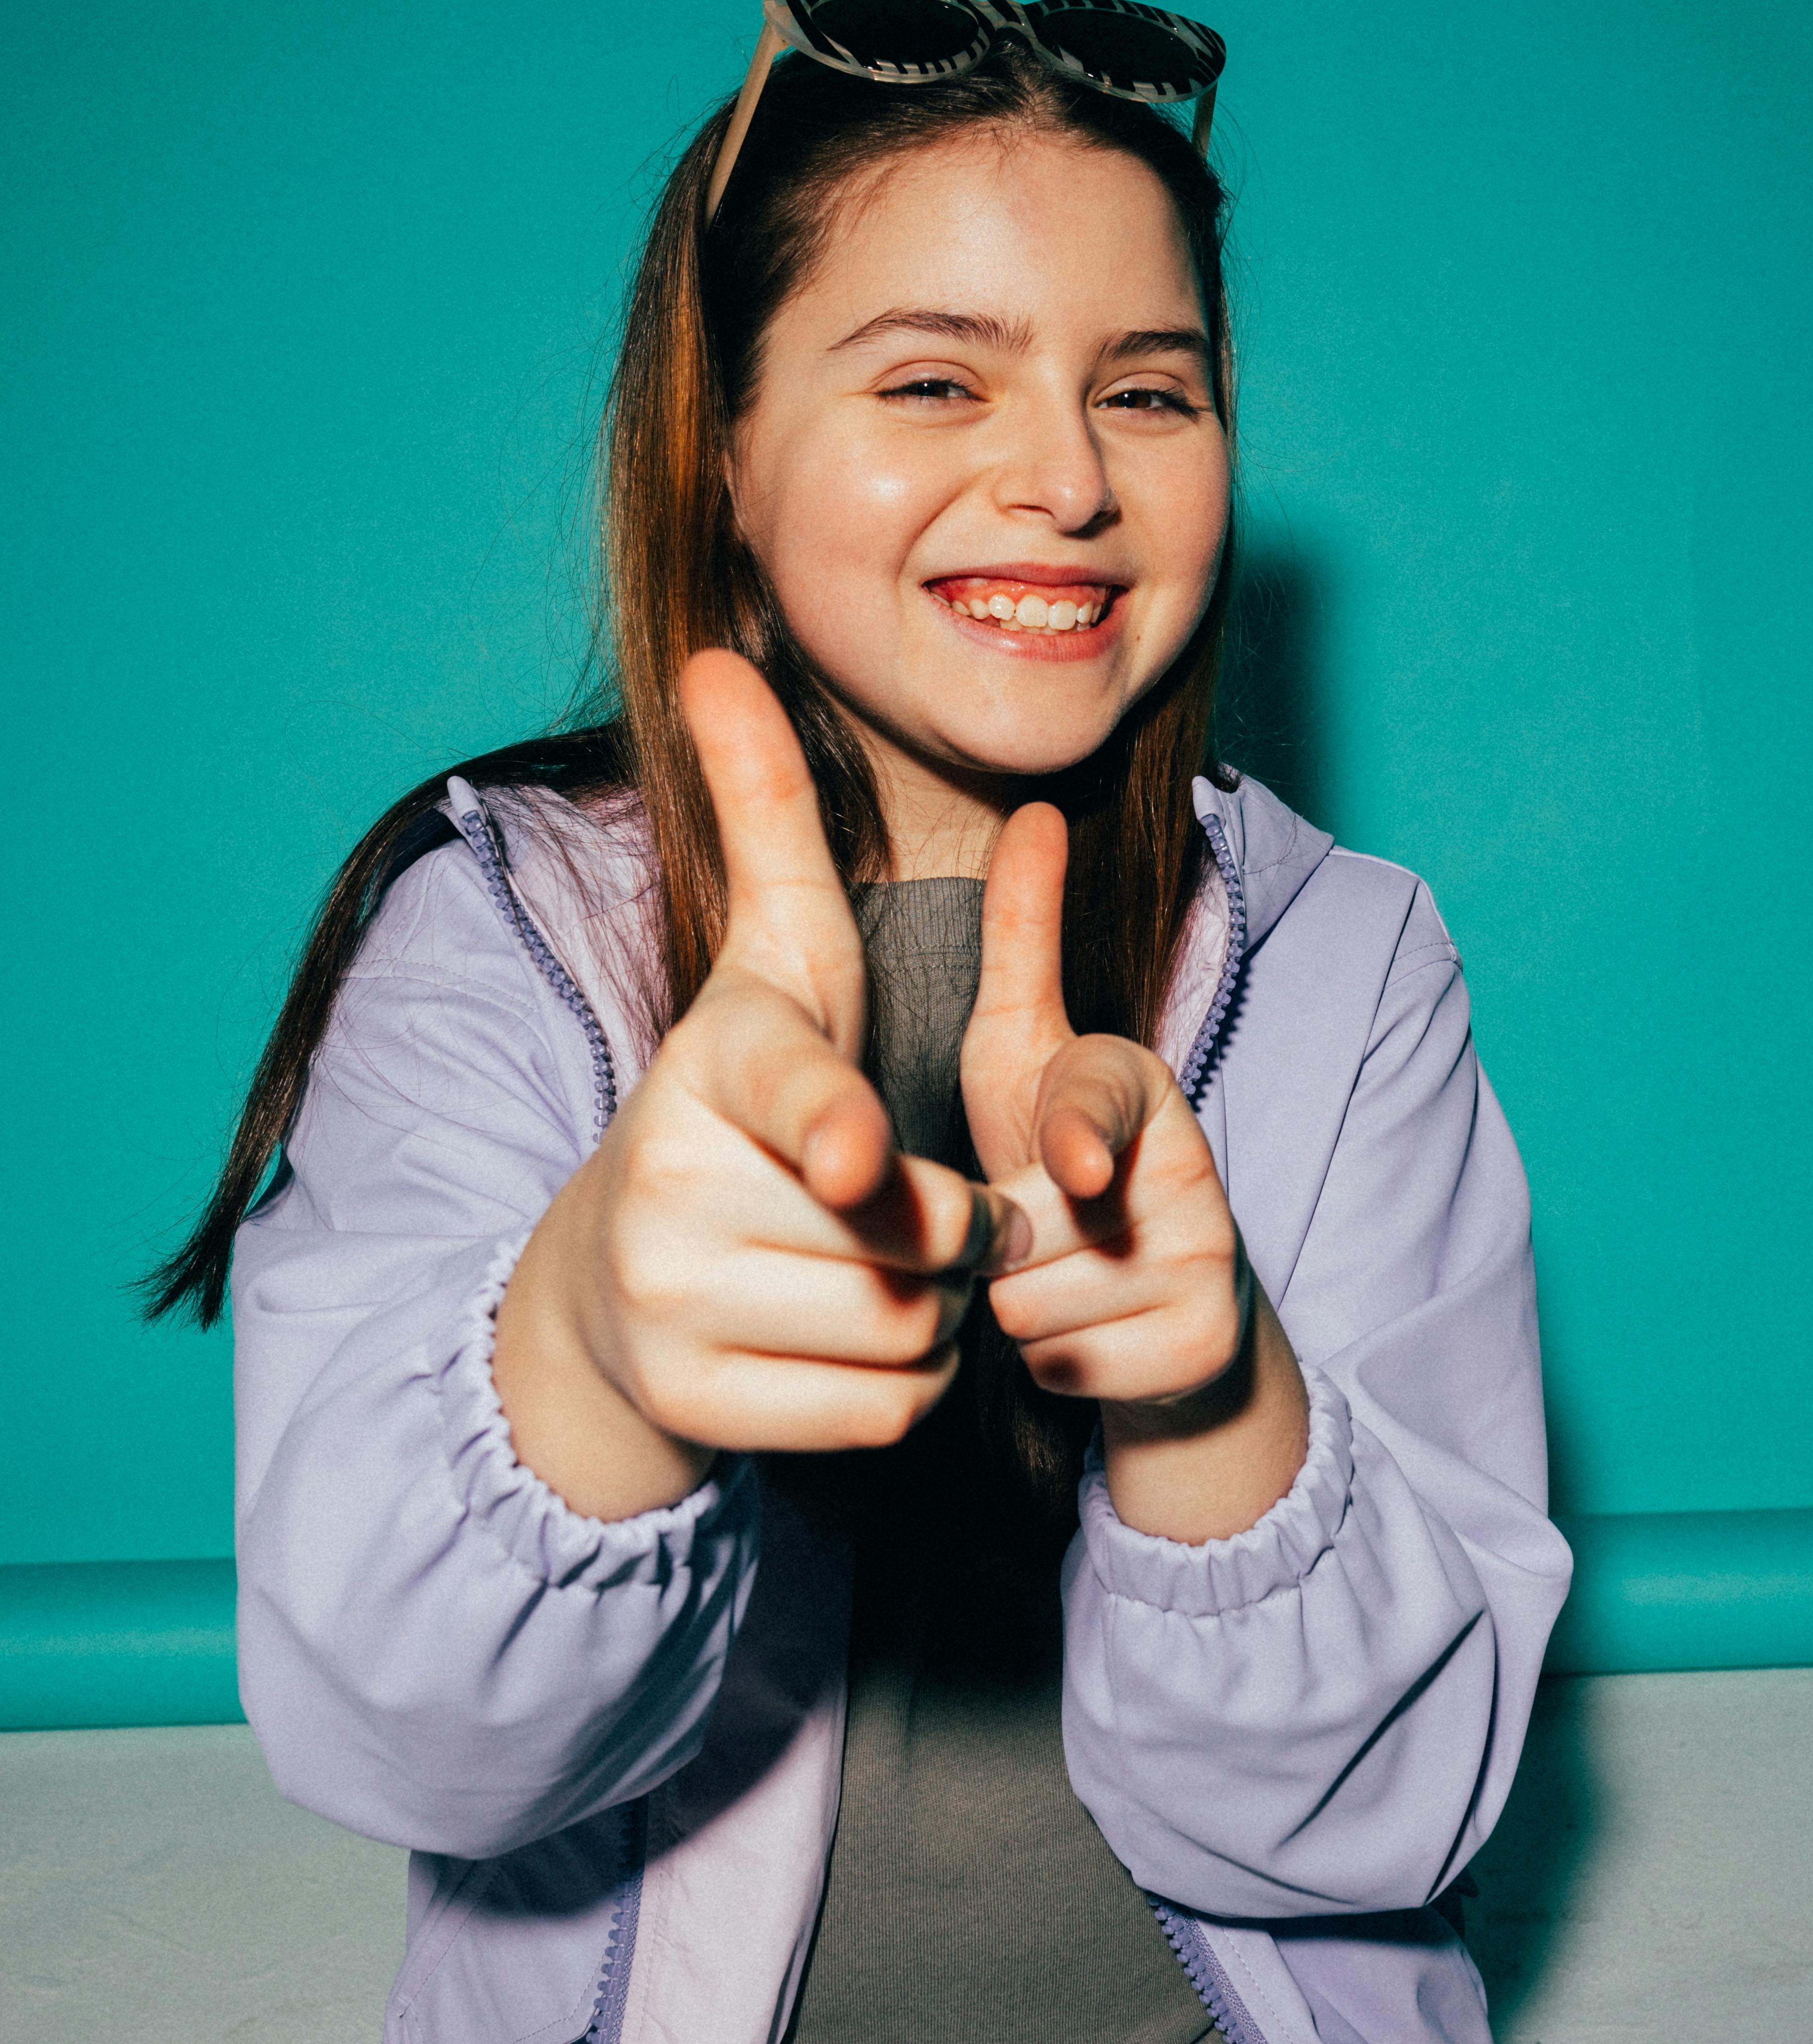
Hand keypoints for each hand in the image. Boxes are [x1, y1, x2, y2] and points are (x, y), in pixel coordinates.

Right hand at [492, 652, 1024, 1521]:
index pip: (787, 1089)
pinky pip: (883, 1411)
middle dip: (946, 1231)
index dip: (830, 1121)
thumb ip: (767, 817)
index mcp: (712, 1065)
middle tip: (887, 1201)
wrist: (612, 1277)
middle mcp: (676, 1183)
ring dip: (931, 1310)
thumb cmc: (738, 1094)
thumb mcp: (770, 958)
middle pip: (915, 1234)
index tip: (856, 1152)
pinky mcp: (695, 1405)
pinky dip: (896, 1387)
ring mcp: (673, 1304)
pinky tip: (838, 1336)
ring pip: (909, 1329)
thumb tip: (715, 656)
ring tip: (861, 1264)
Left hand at [963, 804, 1309, 1541]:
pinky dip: (1053, 1364)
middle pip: (1020, 1230)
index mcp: (1138, 1087)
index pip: (1097, 1105)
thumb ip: (1023, 940)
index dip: (1078, 1136)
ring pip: (1032, 1307)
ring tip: (1054, 1279)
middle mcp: (1189, 1169)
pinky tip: (1082, 1334)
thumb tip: (1034, 807)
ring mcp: (1204, 1263)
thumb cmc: (1061, 1161)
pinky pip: (1063, 1370)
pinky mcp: (1203, 1347)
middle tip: (1033, 1228)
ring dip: (1015, 1309)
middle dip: (994, 1244)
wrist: (1160, 1306)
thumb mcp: (1027, 1051)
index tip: (1074, 1167)